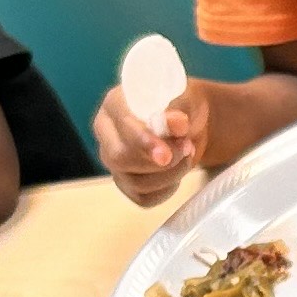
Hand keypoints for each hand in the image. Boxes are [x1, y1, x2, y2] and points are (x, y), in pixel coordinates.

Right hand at [93, 76, 209, 208]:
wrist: (190, 124)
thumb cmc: (183, 105)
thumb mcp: (187, 98)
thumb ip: (180, 107)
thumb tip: (177, 123)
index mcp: (114, 105)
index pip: (121, 126)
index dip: (143, 141)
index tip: (166, 155)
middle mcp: (106, 134)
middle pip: (119, 159)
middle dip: (159, 161)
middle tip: (187, 148)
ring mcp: (113, 162)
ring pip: (134, 182)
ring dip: (170, 174)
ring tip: (187, 154)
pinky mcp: (126, 184)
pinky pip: (144, 198)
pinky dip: (167, 189)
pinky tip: (177, 171)